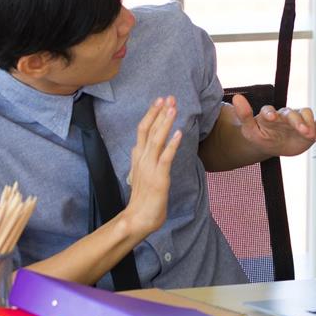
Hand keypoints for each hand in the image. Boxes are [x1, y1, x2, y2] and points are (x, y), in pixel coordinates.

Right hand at [123, 97, 182, 234]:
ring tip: (173, 108)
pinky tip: (179, 133)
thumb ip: (143, 159)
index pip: (143, 130)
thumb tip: (141, 147)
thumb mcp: (141, 173)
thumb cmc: (143, 198)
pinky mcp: (158, 178)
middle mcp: (142, 159)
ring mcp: (149, 168)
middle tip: (168, 97)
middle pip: (148, 130)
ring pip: (156, 140)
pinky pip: (165, 158)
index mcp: (138, 157)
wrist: (137, 219)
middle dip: (159, 113)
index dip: (151, 114)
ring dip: (165, 123)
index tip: (159, 100)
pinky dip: (172, 145)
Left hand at [232, 93, 315, 157]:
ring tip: (310, 134)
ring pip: (306, 115)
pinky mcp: (309, 127)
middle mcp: (285, 115)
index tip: (271, 117)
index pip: (269, 110)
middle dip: (297, 120)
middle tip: (301, 130)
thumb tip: (236, 98)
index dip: (270, 113)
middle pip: (292, 113)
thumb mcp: (250, 130)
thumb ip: (244, 115)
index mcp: (269, 115)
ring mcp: (299, 120)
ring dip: (309, 123)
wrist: (273, 146)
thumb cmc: (261, 136)